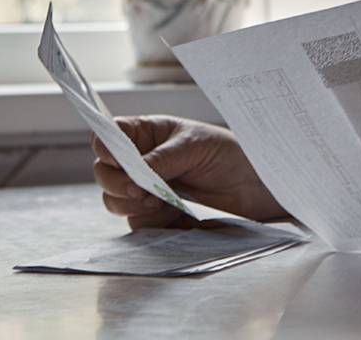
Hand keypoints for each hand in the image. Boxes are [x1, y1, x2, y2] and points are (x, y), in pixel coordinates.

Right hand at [92, 115, 285, 229]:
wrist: (256, 187)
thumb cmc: (228, 154)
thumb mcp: (195, 145)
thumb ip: (163, 159)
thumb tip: (134, 172)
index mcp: (147, 135)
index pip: (110, 137)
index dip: (105, 146)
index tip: (114, 157)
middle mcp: (141, 163)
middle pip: (104, 172)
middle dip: (114, 181)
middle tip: (137, 189)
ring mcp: (146, 191)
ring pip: (114, 199)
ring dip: (126, 203)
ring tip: (156, 202)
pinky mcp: (158, 218)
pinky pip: (138, 224)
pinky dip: (147, 221)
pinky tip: (169, 214)